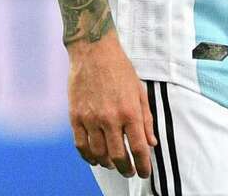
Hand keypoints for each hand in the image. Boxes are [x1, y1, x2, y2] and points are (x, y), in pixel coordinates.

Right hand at [67, 31, 155, 177]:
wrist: (94, 53)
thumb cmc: (121, 71)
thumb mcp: (140, 92)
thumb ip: (146, 119)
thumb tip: (151, 143)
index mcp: (130, 112)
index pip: (138, 147)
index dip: (143, 164)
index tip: (145, 173)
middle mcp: (110, 118)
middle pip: (117, 156)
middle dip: (126, 168)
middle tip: (130, 172)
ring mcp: (90, 119)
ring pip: (98, 153)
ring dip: (107, 164)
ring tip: (113, 165)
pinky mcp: (75, 117)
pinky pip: (80, 145)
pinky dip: (87, 156)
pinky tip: (94, 159)